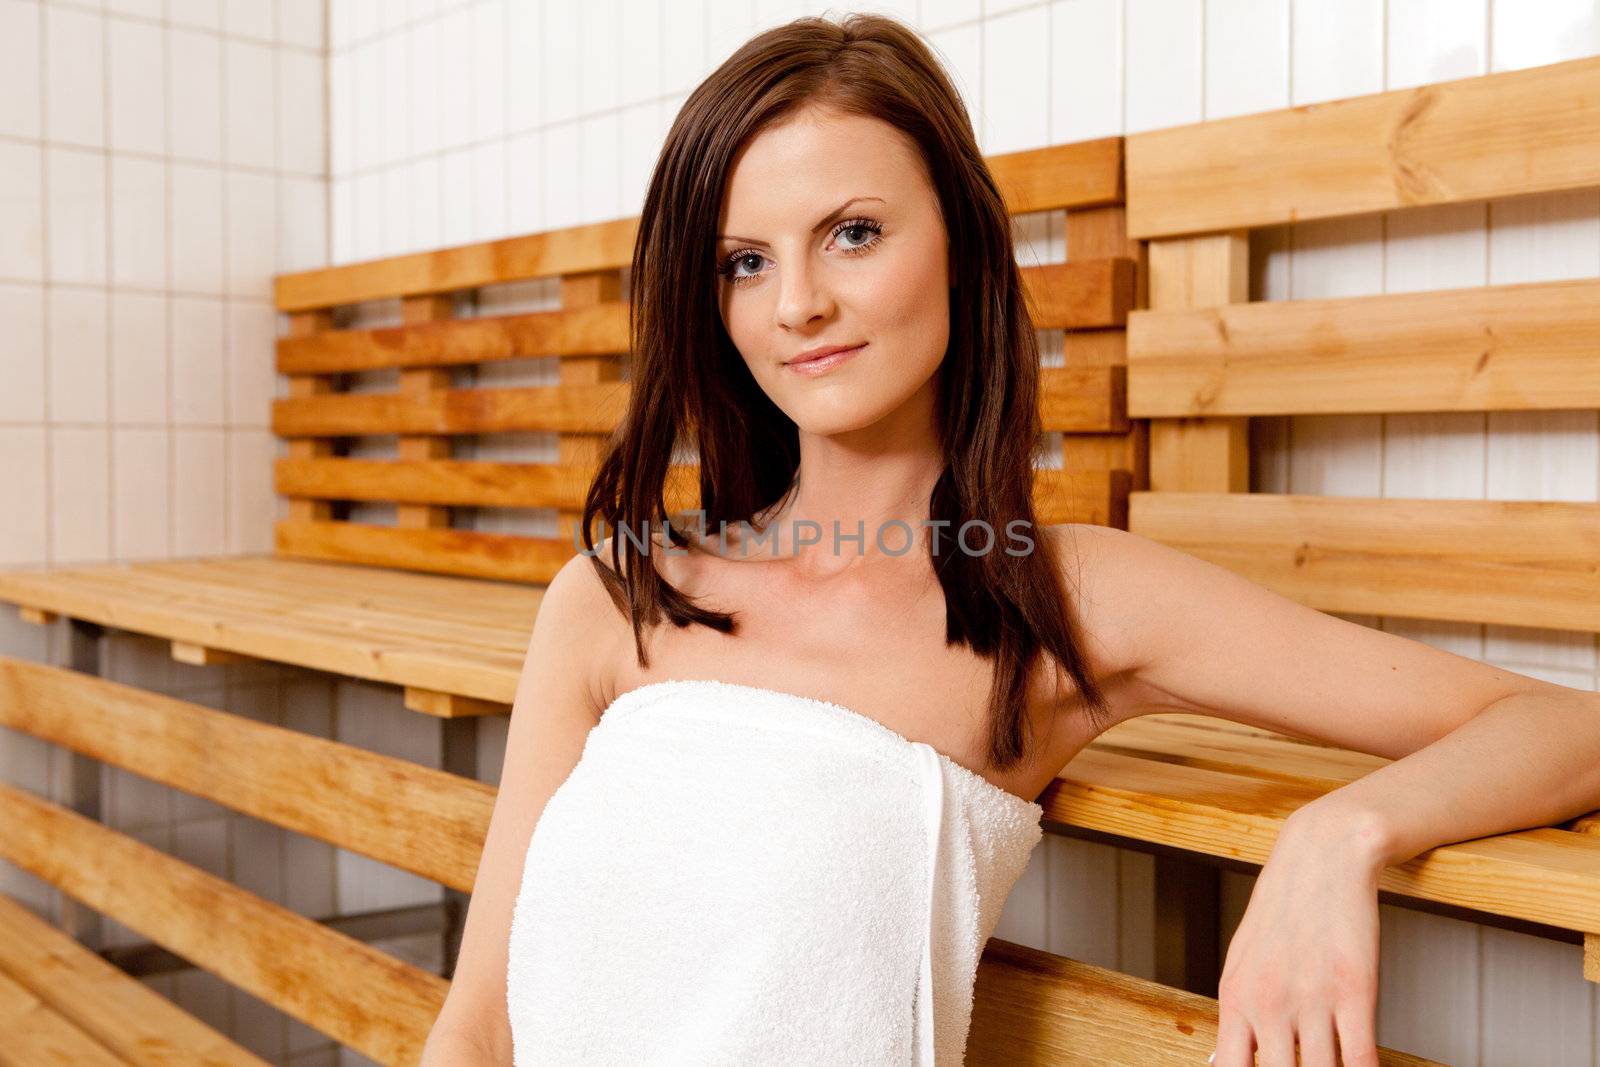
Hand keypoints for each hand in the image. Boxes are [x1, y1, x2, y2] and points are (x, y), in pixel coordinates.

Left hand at [1210, 807, 1387, 1066]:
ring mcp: (1312, 999)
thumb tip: (1224, 1061)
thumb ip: (1238, 1015)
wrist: (1321, 856)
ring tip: (1331, 1064)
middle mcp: (1269, 1003)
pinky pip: (1360, 1059)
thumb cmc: (1283, 911)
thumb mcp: (1243, 961)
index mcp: (1236, 997)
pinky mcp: (1356, 991)